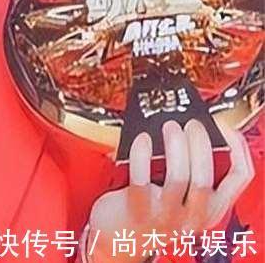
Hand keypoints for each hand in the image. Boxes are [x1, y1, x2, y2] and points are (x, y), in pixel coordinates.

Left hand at [86, 119, 253, 261]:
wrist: (121, 237)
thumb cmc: (153, 206)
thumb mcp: (184, 195)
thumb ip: (192, 169)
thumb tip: (192, 129)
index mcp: (211, 208)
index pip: (239, 178)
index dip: (236, 147)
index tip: (223, 124)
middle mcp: (193, 216)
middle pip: (205, 179)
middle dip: (200, 145)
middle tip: (191, 124)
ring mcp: (166, 216)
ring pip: (178, 179)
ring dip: (175, 147)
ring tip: (169, 126)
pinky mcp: (138, 211)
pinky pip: (141, 181)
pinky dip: (142, 156)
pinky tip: (142, 140)